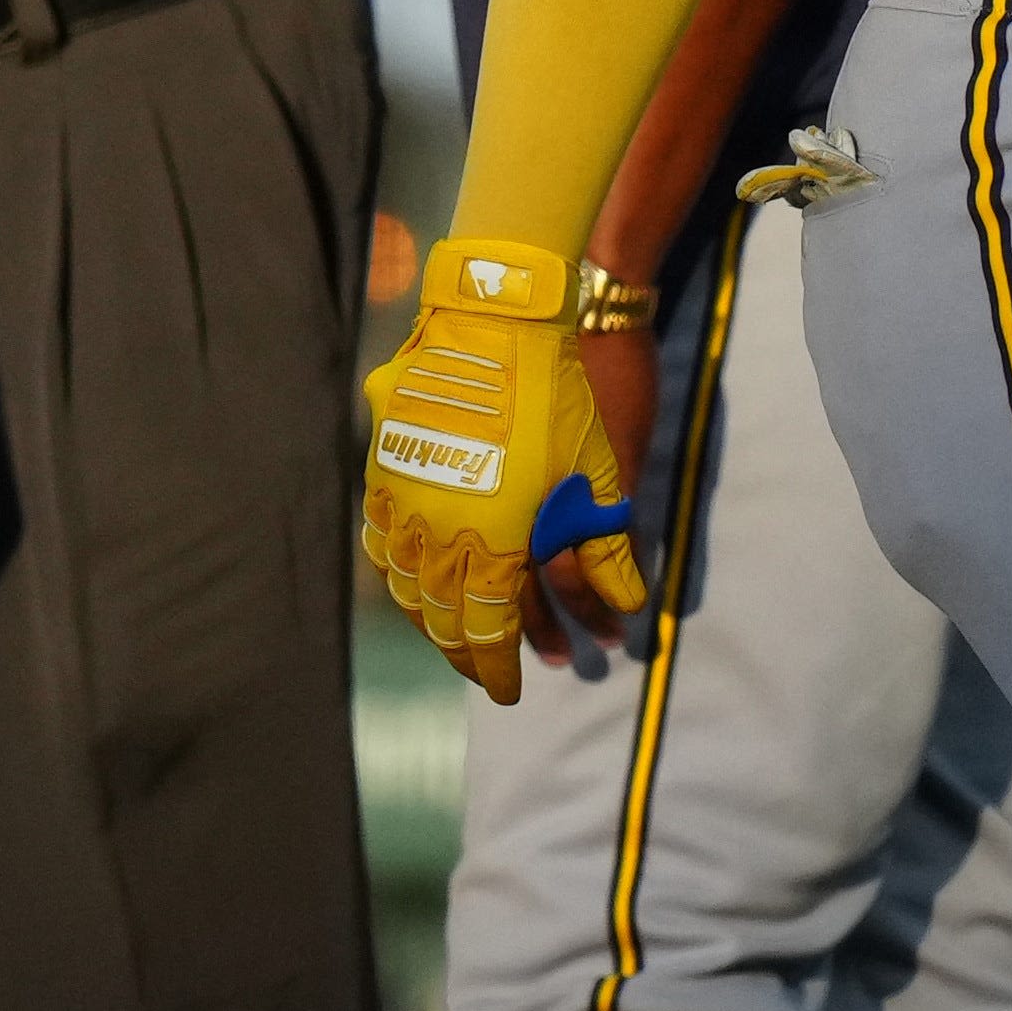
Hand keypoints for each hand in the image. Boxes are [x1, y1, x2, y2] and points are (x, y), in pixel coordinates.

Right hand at [362, 238, 645, 701]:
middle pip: (441, 616)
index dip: (498, 667)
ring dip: (427, 618)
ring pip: (405, 584)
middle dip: (462, 652)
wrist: (495, 321)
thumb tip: (630, 606)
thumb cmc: (555, 396)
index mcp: (492, 541)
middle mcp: (438, 530)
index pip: (487, 630)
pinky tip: (409, 579)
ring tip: (447, 632)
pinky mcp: (384, 468)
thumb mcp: (594, 473)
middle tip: (482, 669)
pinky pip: (381, 538)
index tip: (509, 690)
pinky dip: (395, 571)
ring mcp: (403, 500)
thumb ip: (607, 545)